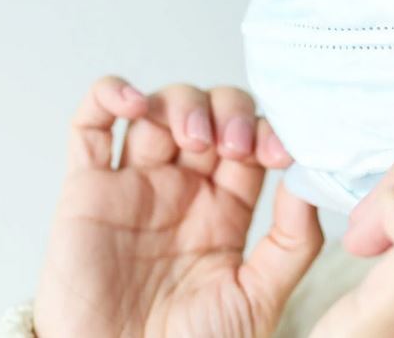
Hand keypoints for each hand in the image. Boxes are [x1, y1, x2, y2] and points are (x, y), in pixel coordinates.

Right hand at [33, 78, 323, 337]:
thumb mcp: (260, 298)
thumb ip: (292, 242)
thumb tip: (307, 182)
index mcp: (225, 210)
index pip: (252, 140)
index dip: (266, 131)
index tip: (279, 153)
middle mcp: (181, 189)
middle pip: (209, 110)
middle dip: (227, 112)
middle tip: (232, 145)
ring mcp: (133, 184)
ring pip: (158, 108)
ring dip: (181, 102)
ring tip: (194, 137)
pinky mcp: (86, 189)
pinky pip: (89, 124)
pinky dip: (109, 94)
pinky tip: (134, 103)